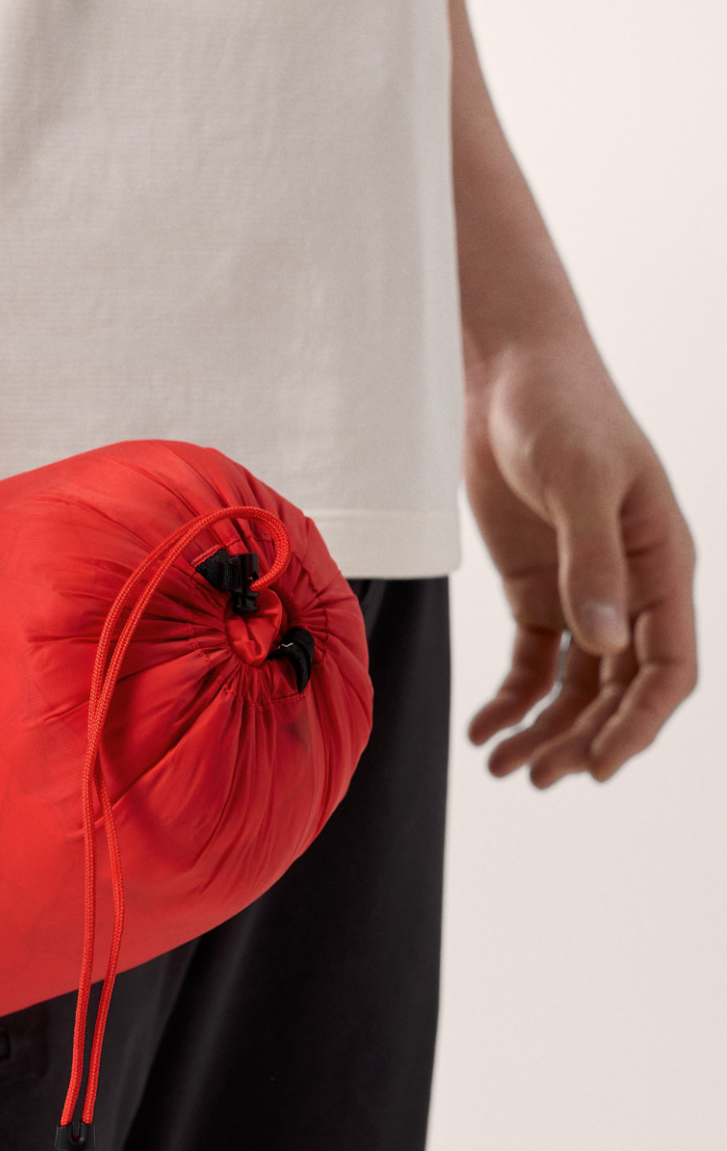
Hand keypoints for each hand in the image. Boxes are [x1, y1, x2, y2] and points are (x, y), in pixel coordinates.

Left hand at [464, 338, 695, 786]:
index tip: (597, 766)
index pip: (668, 668)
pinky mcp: (536, 586)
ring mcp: (583, 590)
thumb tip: (603, 645)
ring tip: (501, 768)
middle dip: (581, 738)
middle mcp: (630, 588)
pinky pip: (533, 659)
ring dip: (544, 729)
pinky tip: (483, 730)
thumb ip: (591, 562)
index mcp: (663, 565)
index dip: (639, 723)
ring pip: (575, 684)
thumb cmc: (560, 410)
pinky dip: (511, 698)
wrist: (507, 371)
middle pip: (618, 689)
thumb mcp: (580, 482)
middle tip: (535, 778)